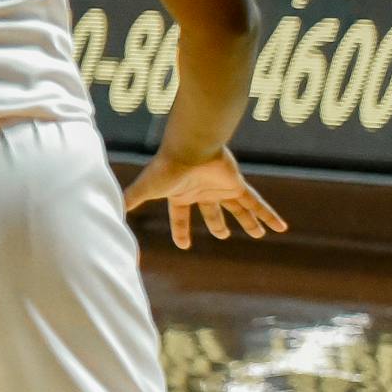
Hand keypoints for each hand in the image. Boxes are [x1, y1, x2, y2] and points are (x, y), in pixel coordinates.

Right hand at [123, 147, 286, 249]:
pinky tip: (282, 228)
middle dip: (217, 224)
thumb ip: (130, 201)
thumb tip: (110, 216)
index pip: (181, 217)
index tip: (184, 244)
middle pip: (212, 212)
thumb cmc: (166, 168)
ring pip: (237, 209)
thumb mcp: (145, 190)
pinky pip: (256, 203)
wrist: (188, 148)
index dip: (181, 231)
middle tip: (223, 234)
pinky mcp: (236, 184)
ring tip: (258, 234)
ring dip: (247, 222)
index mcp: (180, 195)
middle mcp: (202, 191)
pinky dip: (268, 215)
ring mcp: (220, 188)